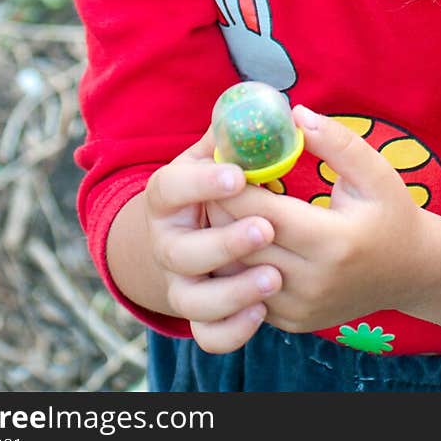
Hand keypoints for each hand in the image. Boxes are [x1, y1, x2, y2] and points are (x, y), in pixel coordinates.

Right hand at [143, 127, 283, 352]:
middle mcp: (167, 242)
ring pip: (191, 300)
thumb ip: (237, 134)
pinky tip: (262, 312)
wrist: (196, 229)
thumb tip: (272, 106)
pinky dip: (230, 329)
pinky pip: (208, 334)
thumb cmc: (222, 182)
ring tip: (273, 277)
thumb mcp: (220, 153)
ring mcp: (180, 282)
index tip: (239, 176)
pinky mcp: (200, 314)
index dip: (201, 183)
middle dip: (223, 242)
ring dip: (231, 292)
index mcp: (168, 195)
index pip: (170, 187)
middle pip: (180, 251)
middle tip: (264, 228)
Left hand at [209, 106, 426, 332]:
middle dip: (219, 209)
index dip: (232, 187)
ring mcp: (302, 308)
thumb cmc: (392, 214)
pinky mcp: (294, 321)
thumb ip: (336, 141)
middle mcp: (314, 282)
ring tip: (217, 205)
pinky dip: (234, 265)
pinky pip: (246, 293)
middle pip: (241, 245)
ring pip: (236, 274)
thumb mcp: (375, 172)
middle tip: (208, 179)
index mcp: (334, 242)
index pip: (262, 214)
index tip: (218, 159)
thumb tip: (294, 114)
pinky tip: (234, 236)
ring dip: (221, 239)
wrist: (412, 272)